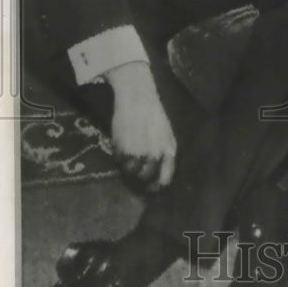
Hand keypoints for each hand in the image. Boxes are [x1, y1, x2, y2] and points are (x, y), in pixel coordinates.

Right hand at [105, 61, 176, 191]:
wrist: (138, 98)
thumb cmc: (154, 115)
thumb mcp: (166, 134)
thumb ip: (165, 153)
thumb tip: (158, 174)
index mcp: (169, 151)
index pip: (165, 179)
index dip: (157, 186)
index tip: (151, 187)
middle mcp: (155, 155)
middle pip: (144, 177)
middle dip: (139, 177)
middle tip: (134, 170)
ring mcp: (139, 154)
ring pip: (130, 171)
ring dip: (127, 165)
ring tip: (127, 153)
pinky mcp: (123, 150)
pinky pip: (119, 160)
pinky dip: (118, 156)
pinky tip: (121, 143)